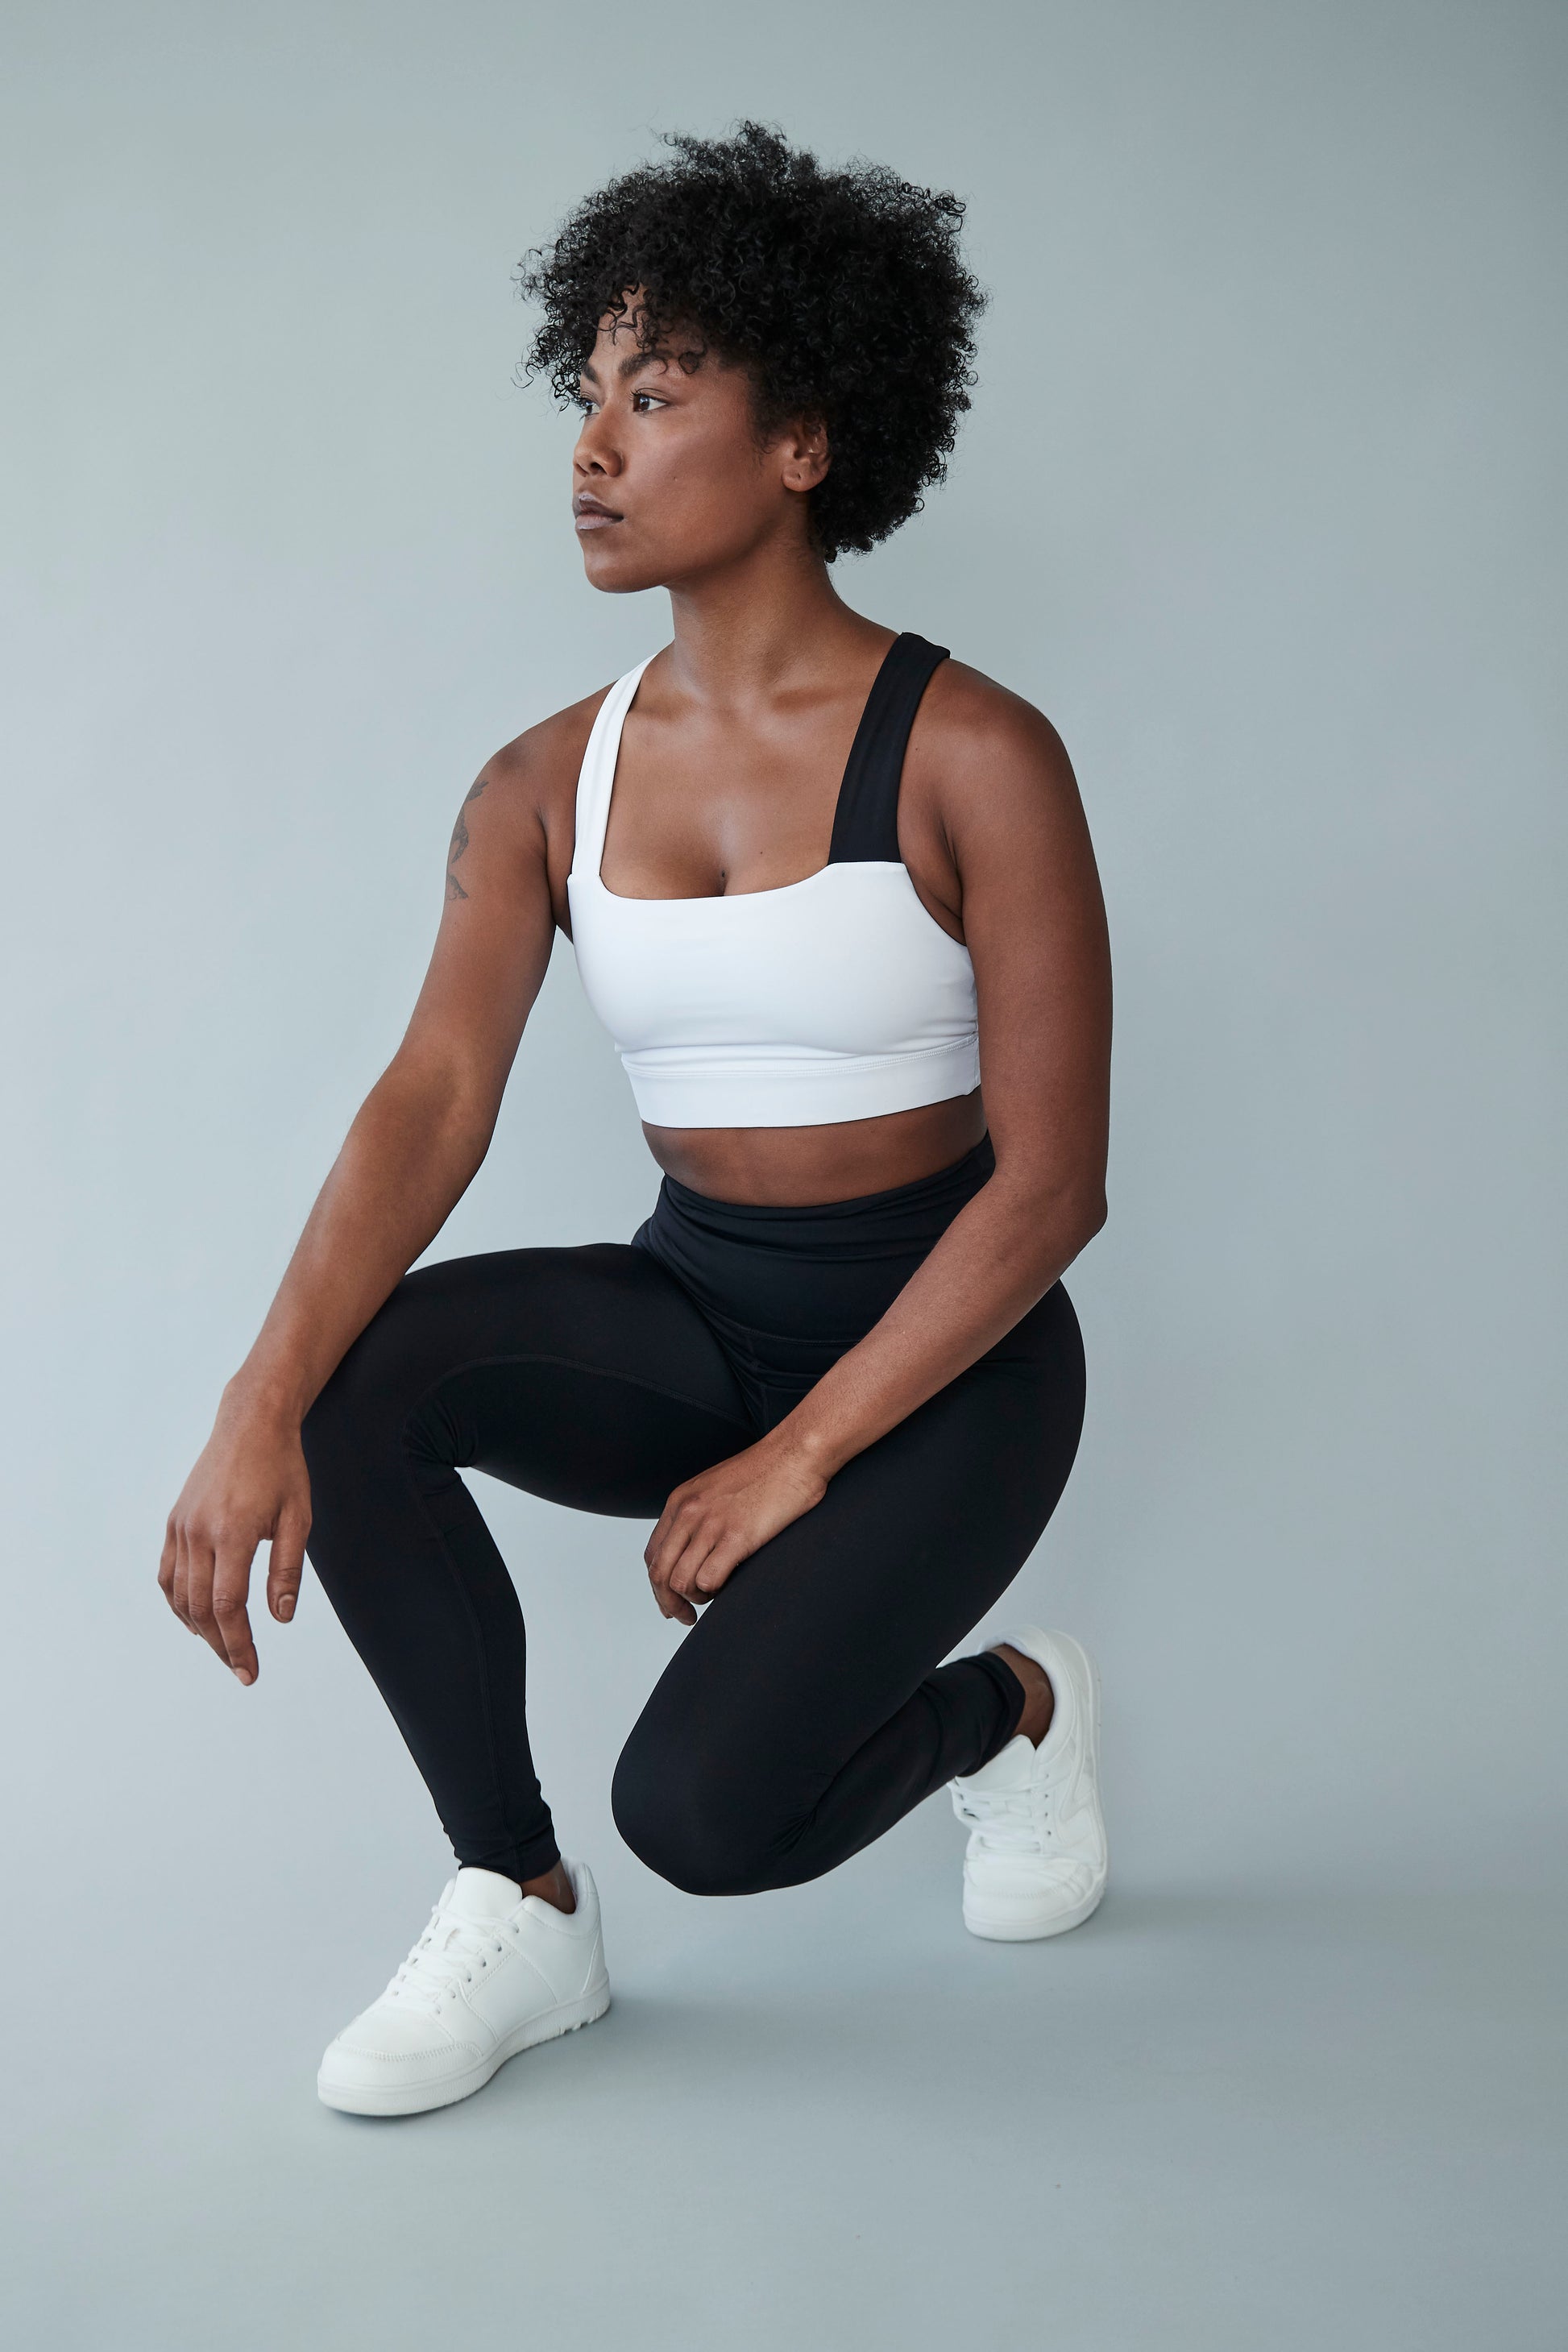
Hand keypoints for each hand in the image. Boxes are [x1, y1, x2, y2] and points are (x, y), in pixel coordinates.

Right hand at [159, 1387, 312, 1683]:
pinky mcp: (174, 1522)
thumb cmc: (282, 1469)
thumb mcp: (299, 1517)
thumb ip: (287, 1570)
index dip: (239, 1644)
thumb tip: (281, 1618)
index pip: (228, 1606)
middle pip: (201, 1609)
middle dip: (222, 1645)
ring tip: (224, 1648)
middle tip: (242, 1670)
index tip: (250, 1672)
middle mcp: (199, 1533)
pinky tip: (196, 1618)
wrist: (250, 1424)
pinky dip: (178, 1603)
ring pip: (179, 1596)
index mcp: (233, 1533)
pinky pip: (168, 1574)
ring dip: (199, 1629)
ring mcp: (181, 1527)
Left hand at [645, 1433, 828, 1624]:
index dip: (659, 1585)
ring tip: (713, 1597)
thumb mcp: (716, 1487)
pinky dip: (714, 1592)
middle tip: (686, 1617)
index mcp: (681, 1501)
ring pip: (679, 1582)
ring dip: (693, 1600)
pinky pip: (707, 1580)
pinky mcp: (736, 1537)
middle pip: (659, 1573)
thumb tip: (695, 1549)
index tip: (672, 1601)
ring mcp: (711, 1525)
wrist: (796, 1453)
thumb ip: (699, 1514)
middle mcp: (688, 1513)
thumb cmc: (766, 1472)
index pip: (652, 1555)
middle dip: (669, 1603)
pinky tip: (728, 1586)